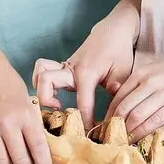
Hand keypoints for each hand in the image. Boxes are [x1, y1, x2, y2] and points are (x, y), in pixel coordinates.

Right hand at [34, 9, 138, 126]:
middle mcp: (70, 69)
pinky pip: (44, 72)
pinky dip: (42, 83)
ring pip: (40, 74)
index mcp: (86, 72)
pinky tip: (54, 95)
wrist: (113, 30)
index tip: (88, 134)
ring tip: (54, 104)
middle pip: (45, 81)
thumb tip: (114, 109)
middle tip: (62, 113)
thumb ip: (117, 90)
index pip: (81, 103)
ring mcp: (64, 67)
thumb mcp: (124, 71)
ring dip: (41, 89)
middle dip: (47, 101)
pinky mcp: (62, 67)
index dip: (84, 120)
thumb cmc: (119, 51)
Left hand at [106, 47, 163, 139]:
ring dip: (126, 132)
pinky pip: (154, 122)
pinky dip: (142, 133)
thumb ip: (138, 84)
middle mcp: (149, 83)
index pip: (117, 98)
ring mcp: (163, 94)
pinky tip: (137, 139)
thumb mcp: (155, 70)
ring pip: (136, 117)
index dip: (108, 116)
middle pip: (123, 109)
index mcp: (141, 73)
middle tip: (109, 139)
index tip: (104, 128)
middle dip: (114, 127)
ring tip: (121, 142)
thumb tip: (121, 104)